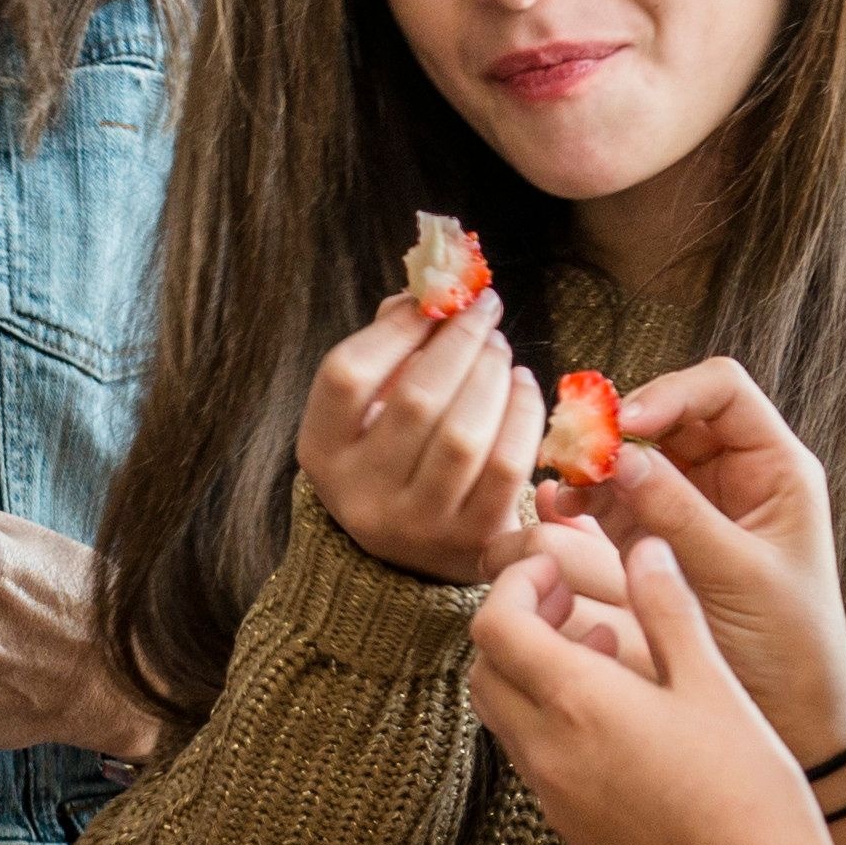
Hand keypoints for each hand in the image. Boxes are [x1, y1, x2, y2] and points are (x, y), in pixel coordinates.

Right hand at [296, 287, 537, 586]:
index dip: (394, 329)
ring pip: (463, 435)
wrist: (429, 549)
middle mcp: (360, 496)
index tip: (434, 299)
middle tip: (485, 312)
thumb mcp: (374, 407)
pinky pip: (506, 466)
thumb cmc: (402, 454)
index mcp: (322, 453)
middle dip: (460, 343)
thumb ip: (391, 346)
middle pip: (416, 401)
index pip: (345, 377)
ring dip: (492, 375)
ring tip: (501, 349)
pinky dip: (523, 415)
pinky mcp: (472, 540)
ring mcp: (417, 525)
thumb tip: (428, 294)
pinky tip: (523, 387)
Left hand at [461, 524, 829, 844]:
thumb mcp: (711, 682)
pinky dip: (549, 719)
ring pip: (503, 715)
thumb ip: (668, 608)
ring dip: (530, 672)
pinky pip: (532, 758)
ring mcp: (552, 797)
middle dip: (513, 624)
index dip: (515, 585)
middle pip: (485, 670)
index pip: (494, 626)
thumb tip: (647, 548)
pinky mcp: (569, 828)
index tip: (555, 569)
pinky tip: (616, 713)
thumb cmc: (746, 785)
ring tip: (603, 650)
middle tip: (568, 600)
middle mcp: (546, 751)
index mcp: (576, 703)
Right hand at [594, 371, 845, 775]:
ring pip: (636, 455)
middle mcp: (735, 478)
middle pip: (669, 415)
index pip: (721, 391)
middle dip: (619, 424)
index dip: (670, 393)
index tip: (624, 424)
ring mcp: (694, 508)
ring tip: (562, 476)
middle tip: (574, 447)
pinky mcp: (659, 542)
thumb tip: (621, 457)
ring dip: (596, 459)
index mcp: (776, 469)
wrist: (793, 719)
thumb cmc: (788, 647)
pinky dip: (587, 496)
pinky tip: (562, 504)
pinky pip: (617, 500)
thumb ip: (679, 514)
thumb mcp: (737, 575)